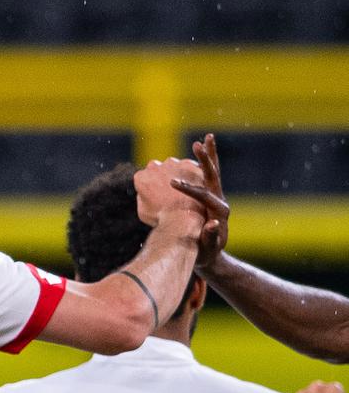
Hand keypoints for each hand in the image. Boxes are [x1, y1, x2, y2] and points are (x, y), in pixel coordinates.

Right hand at [133, 157, 205, 227]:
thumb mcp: (143, 212)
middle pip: (158, 168)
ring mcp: (173, 164)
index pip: (143, 177)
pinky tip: (196, 187)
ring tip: (186, 190)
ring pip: (175, 166)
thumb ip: (142, 198)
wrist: (183, 218)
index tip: (158, 194)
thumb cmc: (162, 218)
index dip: (151, 186)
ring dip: (178, 174)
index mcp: (141, 177)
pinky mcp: (190, 165)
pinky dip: (193, 175)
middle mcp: (155, 166)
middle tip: (172, 191)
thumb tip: (145, 194)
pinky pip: (191, 167)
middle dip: (163, 176)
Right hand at [170, 133, 229, 269]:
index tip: (171, 183)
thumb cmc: (205, 254)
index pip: (204, 196)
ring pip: (213, 172)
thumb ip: (209, 237)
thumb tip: (213, 225)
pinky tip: (199, 150)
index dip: (188, 189)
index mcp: (219, 212)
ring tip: (206, 138)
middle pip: (214, 177)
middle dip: (205, 161)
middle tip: (197, 144)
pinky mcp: (211, 196)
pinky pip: (208, 176)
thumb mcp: (207, 249)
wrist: (211, 254)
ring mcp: (217, 197)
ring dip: (209, 155)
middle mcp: (220, 201)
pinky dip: (204, 163)